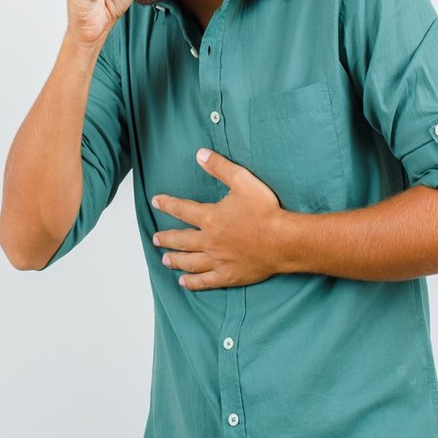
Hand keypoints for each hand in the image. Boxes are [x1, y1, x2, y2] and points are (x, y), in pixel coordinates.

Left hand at [151, 149, 285, 290]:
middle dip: (166, 238)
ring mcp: (218, 260)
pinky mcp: (229, 275)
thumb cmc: (265, 211)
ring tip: (165, 260)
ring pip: (189, 262)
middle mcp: (209, 241)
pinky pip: (205, 281)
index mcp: (210, 218)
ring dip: (175, 260)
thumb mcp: (242, 180)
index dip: (167, 204)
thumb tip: (200, 155)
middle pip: (181, 239)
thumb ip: (220, 167)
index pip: (182, 210)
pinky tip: (184, 282)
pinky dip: (192, 282)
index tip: (156, 201)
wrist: (282, 240)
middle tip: (155, 239)